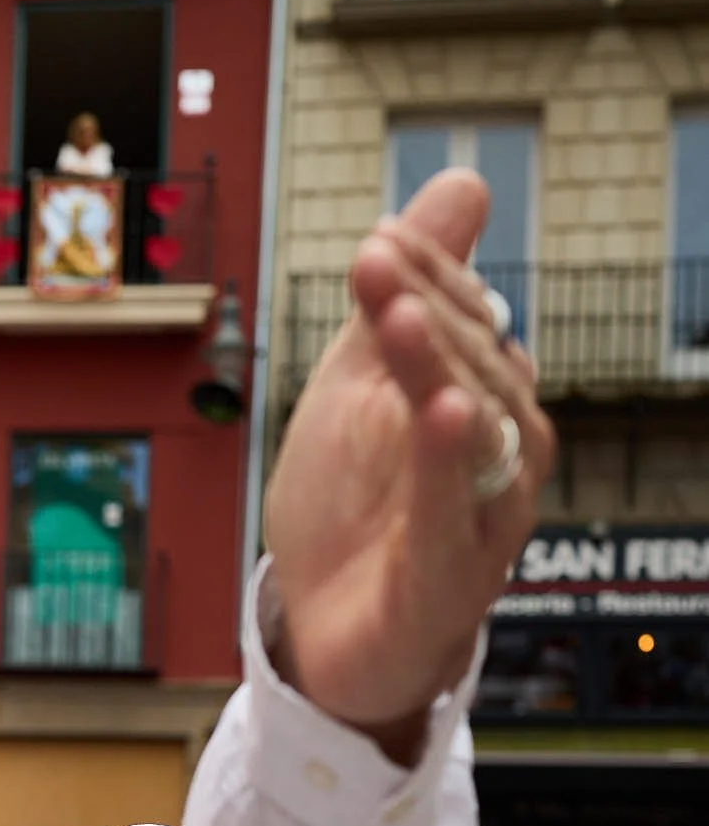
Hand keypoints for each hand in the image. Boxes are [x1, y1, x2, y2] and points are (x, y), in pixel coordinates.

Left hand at [262, 170, 555, 757]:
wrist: (331, 640)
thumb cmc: (358, 509)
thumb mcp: (359, 387)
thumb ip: (400, 296)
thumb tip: (461, 186)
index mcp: (478, 406)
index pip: (464, 328)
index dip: (426, 280)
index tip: (377, 237)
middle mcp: (494, 459)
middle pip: (476, 371)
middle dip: (429, 311)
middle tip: (377, 257)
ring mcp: (480, 521)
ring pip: (475, 437)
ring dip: (439, 370)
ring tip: (399, 317)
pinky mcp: (448, 582)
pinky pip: (455, 517)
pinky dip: (446, 463)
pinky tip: (439, 410)